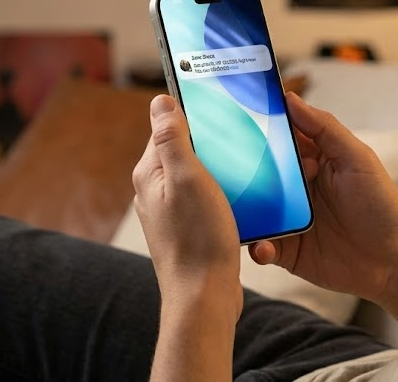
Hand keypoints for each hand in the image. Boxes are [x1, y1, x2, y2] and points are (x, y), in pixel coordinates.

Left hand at [132, 95, 242, 317]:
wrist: (205, 296)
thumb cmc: (198, 239)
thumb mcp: (188, 178)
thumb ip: (171, 138)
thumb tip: (159, 101)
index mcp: (151, 173)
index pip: (168, 127)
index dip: (194, 114)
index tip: (222, 108)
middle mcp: (156, 190)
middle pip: (185, 150)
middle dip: (212, 141)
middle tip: (241, 136)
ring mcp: (172, 210)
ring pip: (199, 174)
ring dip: (222, 167)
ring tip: (247, 165)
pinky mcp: (190, 227)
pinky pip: (208, 196)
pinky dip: (225, 190)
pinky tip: (243, 195)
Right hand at [248, 92, 397, 302]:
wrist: (392, 262)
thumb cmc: (381, 205)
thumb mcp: (357, 159)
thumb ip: (325, 128)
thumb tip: (290, 99)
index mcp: (313, 161)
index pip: (279, 139)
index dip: (259, 128)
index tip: (233, 116)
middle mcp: (296, 188)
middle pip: (259, 173)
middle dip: (239, 169)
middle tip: (219, 165)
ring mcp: (289, 219)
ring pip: (253, 210)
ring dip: (242, 210)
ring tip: (231, 208)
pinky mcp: (286, 250)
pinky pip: (260, 246)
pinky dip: (256, 246)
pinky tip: (263, 246)